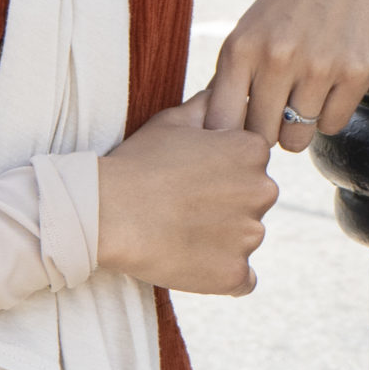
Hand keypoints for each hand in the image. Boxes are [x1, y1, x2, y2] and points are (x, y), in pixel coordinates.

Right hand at [95, 99, 275, 293]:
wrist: (106, 212)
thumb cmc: (138, 161)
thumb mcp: (175, 119)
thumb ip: (210, 103)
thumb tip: (227, 89)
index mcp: (254, 151)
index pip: (252, 164)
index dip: (221, 171)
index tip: (193, 178)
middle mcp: (263, 191)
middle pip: (253, 200)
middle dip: (228, 204)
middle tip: (185, 207)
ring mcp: (249, 236)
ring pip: (246, 238)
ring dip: (223, 239)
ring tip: (181, 234)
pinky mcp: (233, 274)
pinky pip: (241, 280)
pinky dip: (223, 275)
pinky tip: (194, 263)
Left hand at [201, 0, 368, 151]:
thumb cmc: (285, 9)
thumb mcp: (245, 34)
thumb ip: (226, 82)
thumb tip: (211, 135)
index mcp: (240, 49)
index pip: (222, 125)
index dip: (230, 134)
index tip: (241, 125)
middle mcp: (277, 57)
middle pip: (261, 137)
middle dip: (268, 129)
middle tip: (278, 107)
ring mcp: (319, 66)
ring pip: (297, 140)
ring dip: (300, 125)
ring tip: (303, 94)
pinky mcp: (357, 72)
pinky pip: (333, 126)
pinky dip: (330, 114)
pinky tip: (330, 85)